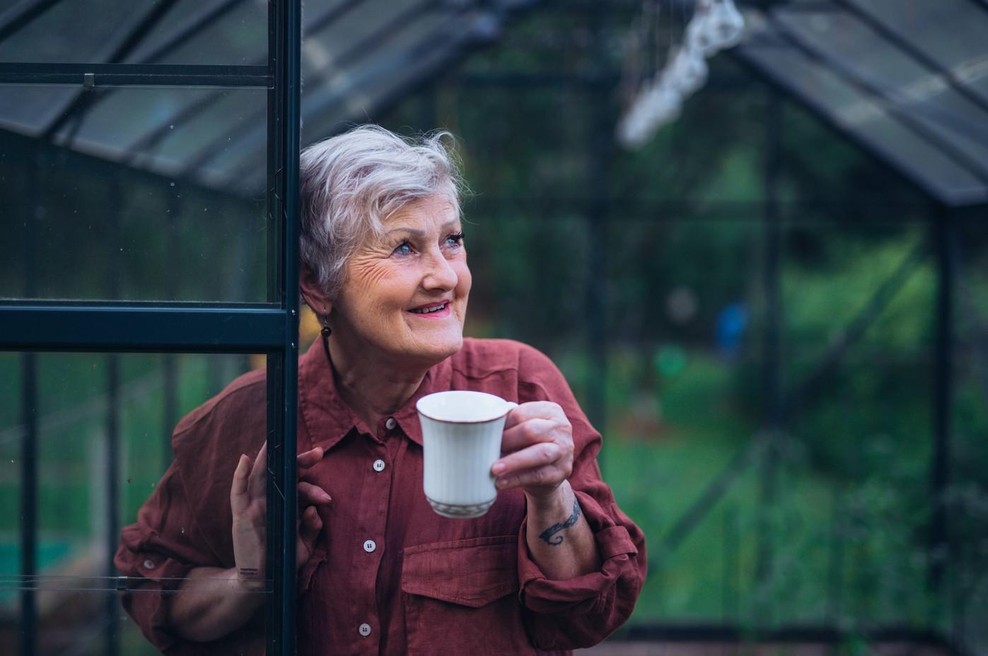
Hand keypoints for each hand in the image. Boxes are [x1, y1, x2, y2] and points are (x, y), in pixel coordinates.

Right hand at [229, 443, 330, 589]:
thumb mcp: (306, 544)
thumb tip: (313, 509)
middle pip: (283, 473)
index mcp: (288, 504)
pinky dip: (240, 474)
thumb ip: (313, 527)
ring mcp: (255, 505)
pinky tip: (245, 459)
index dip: (310, 469)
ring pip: (262, 476)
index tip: (322, 455)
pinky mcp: (241, 514)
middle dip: (300, 461)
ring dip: (269, 458)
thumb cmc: (285, 560)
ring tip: (275, 441)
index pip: (299, 481)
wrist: (265, 582)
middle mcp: (272, 500)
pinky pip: (238, 491)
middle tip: (318, 454)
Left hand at [491, 401, 573, 505]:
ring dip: (513, 461)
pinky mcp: (563, 471)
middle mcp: (562, 427)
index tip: (483, 434)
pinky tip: (500, 482)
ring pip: (539, 453)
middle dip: (506, 441)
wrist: (548, 473)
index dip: (501, 425)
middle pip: (530, 431)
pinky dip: (517, 479)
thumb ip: (509, 424)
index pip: (521, 414)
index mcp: (551, 410)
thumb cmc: (529, 444)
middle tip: (485, 451)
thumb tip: (478, 428)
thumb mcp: (524, 429)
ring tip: (494, 469)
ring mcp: (565, 450)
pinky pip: (538, 475)